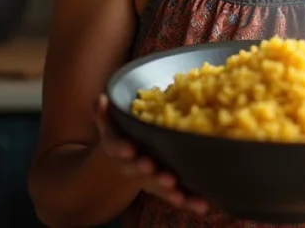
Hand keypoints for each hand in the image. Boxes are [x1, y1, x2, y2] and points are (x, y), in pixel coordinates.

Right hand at [93, 94, 208, 214]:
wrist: (124, 162)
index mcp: (120, 150)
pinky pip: (177, 196)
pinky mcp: (166, 188)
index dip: (122, 149)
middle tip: (162, 173)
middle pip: (141, 172)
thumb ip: (104, 114)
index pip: (118, 149)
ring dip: (171, 192)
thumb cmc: (122, 137)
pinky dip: (189, 201)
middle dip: (151, 173)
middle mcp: (134, 167)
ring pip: (159, 188)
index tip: (130, 148)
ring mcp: (150, 179)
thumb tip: (102, 98)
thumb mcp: (111, 126)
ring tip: (181, 194)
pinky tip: (203, 205)